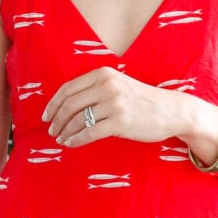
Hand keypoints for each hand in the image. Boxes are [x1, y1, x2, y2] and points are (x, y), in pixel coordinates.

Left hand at [42, 69, 217, 158]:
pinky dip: (76, 139)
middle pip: (70, 104)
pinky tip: (71, 144)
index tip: (46, 116)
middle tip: (51, 131)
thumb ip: (95, 90)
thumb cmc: (142, 101)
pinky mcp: (120, 122)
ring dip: (65, 131)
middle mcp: (107, 86)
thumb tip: (66, 105)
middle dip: (56, 120)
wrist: (171, 111)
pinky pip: (90, 132)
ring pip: (78, 119)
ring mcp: (114, 104)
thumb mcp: (118, 86)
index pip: (68, 88)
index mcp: (103, 74)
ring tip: (61, 139)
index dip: (53, 104)